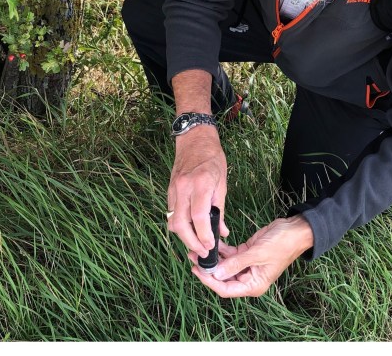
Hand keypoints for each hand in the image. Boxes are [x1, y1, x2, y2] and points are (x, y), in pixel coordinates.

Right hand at [167, 126, 229, 256]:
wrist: (194, 139)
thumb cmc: (213, 158)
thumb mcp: (222, 182)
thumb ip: (220, 209)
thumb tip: (221, 232)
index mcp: (200, 184)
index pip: (199, 217)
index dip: (204, 235)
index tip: (210, 246)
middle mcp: (183, 188)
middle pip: (181, 225)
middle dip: (191, 242)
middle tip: (202, 252)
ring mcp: (173, 190)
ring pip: (173, 221)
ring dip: (184, 236)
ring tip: (197, 243)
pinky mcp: (169, 191)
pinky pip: (172, 213)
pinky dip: (180, 224)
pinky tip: (190, 229)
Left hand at [189, 215, 313, 297]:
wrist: (295, 229)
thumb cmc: (282, 244)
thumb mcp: (258, 254)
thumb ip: (236, 263)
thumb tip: (217, 273)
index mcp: (253, 285)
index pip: (226, 289)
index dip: (210, 281)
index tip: (198, 271)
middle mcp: (248, 278)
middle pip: (223, 278)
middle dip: (209, 269)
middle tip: (194, 257)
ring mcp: (247, 266)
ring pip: (225, 266)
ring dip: (213, 259)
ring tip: (198, 249)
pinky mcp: (247, 253)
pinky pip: (230, 255)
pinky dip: (222, 250)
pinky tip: (212, 244)